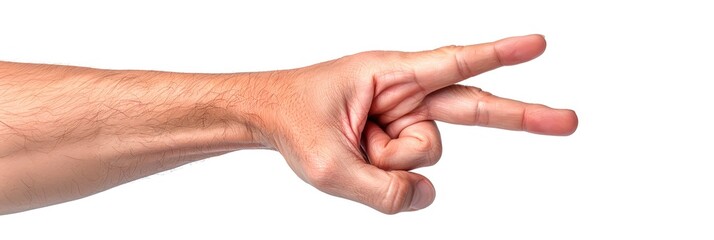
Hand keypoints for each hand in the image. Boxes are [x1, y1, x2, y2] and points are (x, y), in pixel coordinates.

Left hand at [255, 34, 577, 213]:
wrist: (269, 118)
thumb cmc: (293, 120)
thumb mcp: (328, 165)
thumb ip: (382, 190)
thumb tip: (427, 197)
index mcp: (390, 75)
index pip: (453, 63)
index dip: (498, 55)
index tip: (539, 44)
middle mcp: (405, 93)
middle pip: (472, 108)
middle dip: (522, 117)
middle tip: (570, 122)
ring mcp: (405, 118)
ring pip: (427, 156)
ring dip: (390, 165)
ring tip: (355, 148)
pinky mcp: (400, 140)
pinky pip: (413, 173)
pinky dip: (389, 177)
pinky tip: (366, 160)